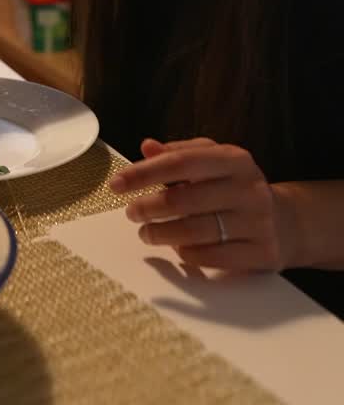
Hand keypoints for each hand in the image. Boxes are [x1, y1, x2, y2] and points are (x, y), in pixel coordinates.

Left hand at [110, 137, 293, 271]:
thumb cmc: (236, 187)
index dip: (144, 173)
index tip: (116, 184)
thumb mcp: (214, 162)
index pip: (181, 162)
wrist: (286, 222)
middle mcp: (248, 188)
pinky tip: (177, 249)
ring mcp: (258, 222)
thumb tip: (147, 147)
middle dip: (150, 208)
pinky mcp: (262, 253)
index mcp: (234, 159)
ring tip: (146, 233)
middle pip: (185, 199)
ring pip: (197, 231)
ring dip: (162, 234)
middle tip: (131, 213)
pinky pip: (213, 257)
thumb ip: (180, 154)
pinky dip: (188, 254)